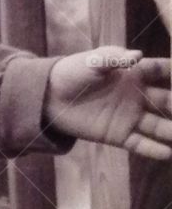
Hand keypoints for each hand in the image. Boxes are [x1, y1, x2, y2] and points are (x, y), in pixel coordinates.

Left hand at [45, 46, 171, 159]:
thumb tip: (137, 55)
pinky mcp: (118, 134)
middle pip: (168, 102)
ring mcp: (130, 116)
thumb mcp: (91, 62)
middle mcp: (137, 96)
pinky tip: (167, 153)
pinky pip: (140, 144)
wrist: (48, 96)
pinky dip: (154, 150)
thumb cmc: (71, 72)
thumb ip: (112, 57)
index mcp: (133, 74)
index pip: (162, 72)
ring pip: (160, 126)